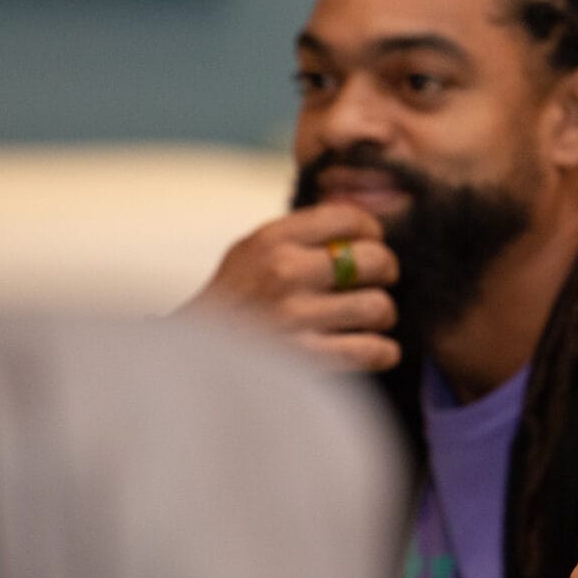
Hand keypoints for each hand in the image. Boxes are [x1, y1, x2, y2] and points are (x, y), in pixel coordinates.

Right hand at [184, 202, 401, 372]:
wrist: (191, 354)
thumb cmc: (235, 298)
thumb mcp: (253, 250)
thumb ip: (301, 234)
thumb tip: (364, 218)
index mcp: (272, 239)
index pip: (349, 218)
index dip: (372, 230)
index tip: (371, 241)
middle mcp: (284, 273)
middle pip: (375, 261)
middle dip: (385, 271)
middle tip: (377, 280)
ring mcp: (294, 317)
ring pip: (378, 307)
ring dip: (382, 314)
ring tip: (369, 317)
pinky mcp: (305, 358)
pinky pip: (371, 351)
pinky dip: (383, 352)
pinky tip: (378, 349)